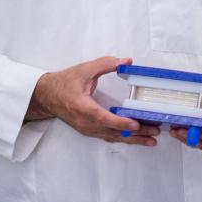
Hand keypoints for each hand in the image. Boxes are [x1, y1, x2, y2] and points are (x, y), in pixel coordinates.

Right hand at [26, 56, 159, 146]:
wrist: (47, 96)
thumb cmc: (64, 83)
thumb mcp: (85, 69)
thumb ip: (106, 64)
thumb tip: (126, 61)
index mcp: (82, 107)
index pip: (103, 118)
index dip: (120, 122)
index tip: (135, 124)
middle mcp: (85, 122)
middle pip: (112, 132)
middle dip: (135, 133)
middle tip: (154, 132)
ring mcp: (87, 129)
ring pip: (112, 137)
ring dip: (132, 139)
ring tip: (151, 140)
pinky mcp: (89, 131)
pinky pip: (108, 137)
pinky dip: (123, 138)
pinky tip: (136, 139)